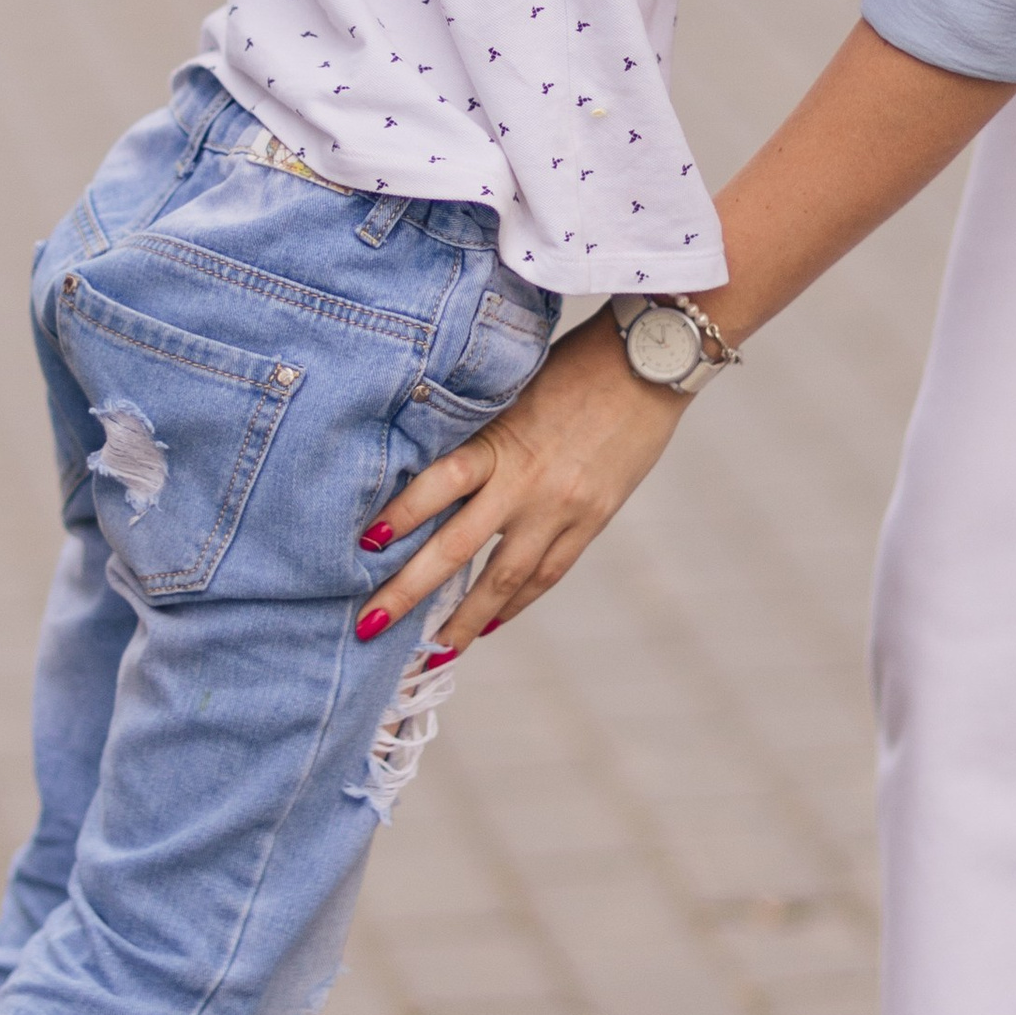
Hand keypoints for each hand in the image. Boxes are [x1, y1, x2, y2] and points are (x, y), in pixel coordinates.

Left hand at [371, 312, 683, 648]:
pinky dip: (516, 602)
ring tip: (433, 650)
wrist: (651, 364)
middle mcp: (528, 482)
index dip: (401, 514)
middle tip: (370, 625)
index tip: (364, 545)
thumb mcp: (513, 392)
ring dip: (465, 618)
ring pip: (504, 577)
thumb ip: (478, 436)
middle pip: (458, 547)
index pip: (439, 483)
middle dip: (410, 590)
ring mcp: (563, 508)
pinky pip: (548, 573)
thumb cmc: (574, 365)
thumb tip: (432, 477)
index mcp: (502, 440)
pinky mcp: (593, 521)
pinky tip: (490, 623)